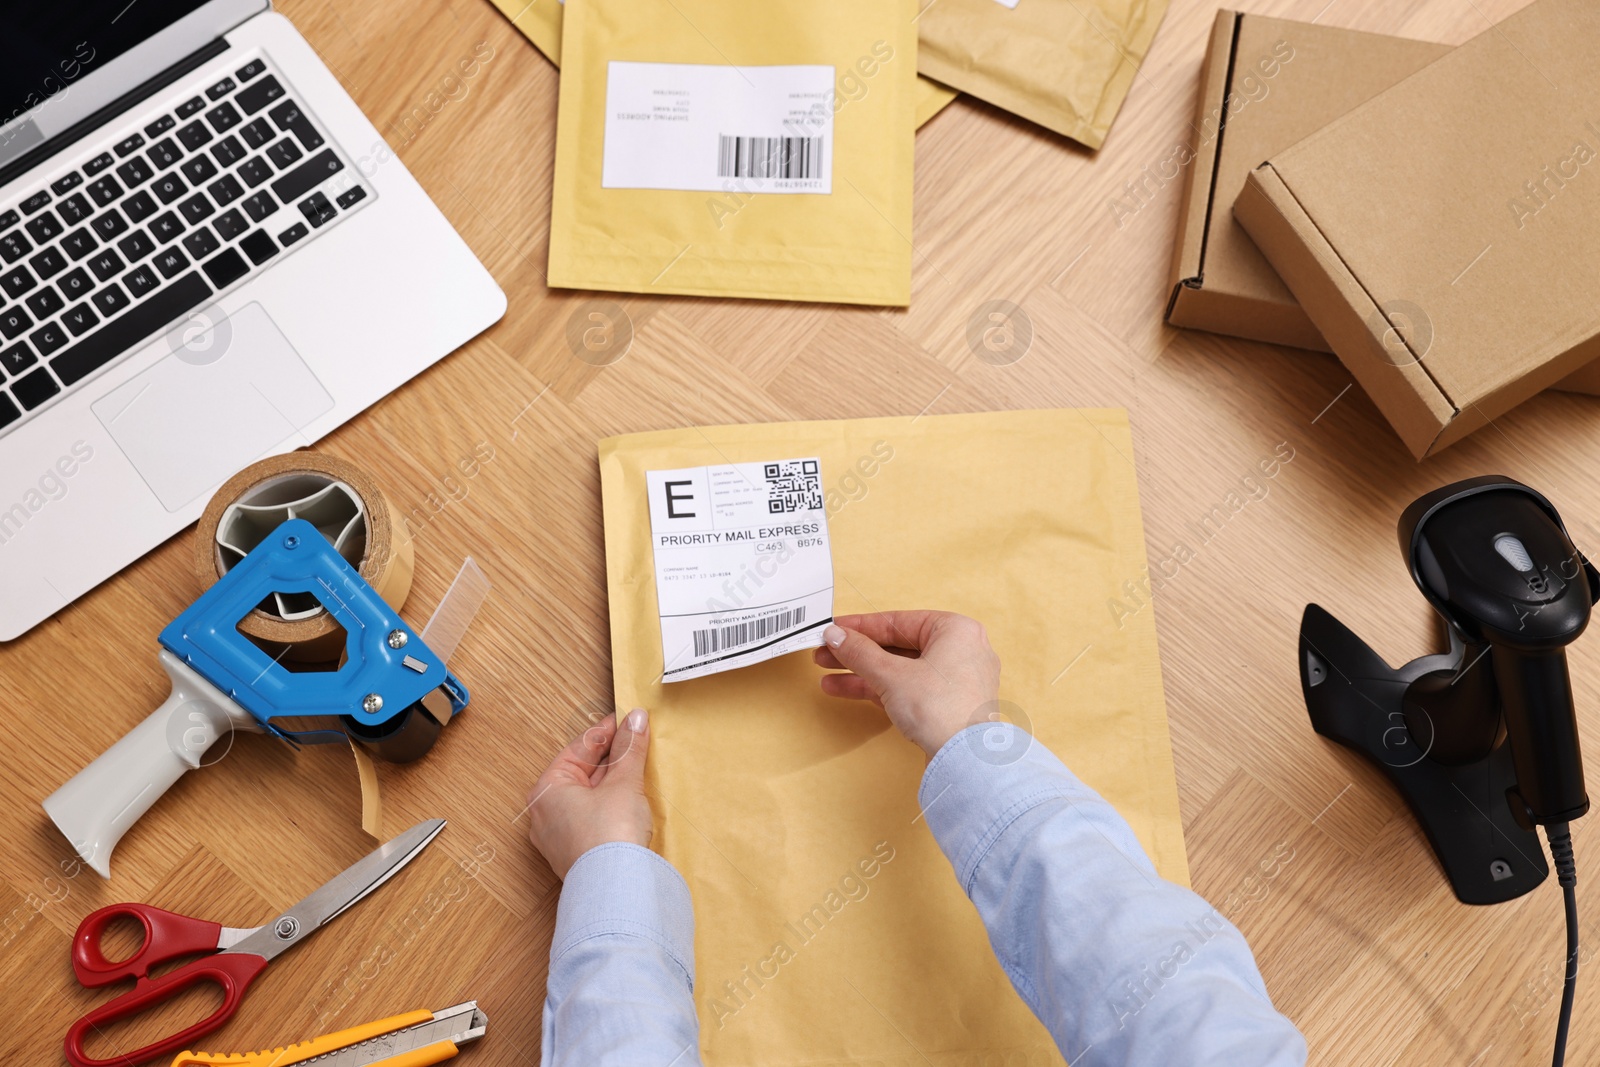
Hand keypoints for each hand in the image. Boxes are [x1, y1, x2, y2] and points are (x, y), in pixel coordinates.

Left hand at [526, 708, 652, 879]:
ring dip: (613, 781)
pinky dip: (611, 805)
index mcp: (547, 790)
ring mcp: (560, 837)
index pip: (580, 748)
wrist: (615, 889)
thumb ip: (629, 749)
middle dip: (612, 757)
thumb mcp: (624, 783)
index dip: (608, 731)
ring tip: (639, 768)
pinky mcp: (577, 854)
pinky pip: (593, 818)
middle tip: (638, 740)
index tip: (629, 720)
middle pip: (583, 772)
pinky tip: (631, 801)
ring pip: (588, 797)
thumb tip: (635, 720)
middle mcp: (546, 813)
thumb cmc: (608, 836)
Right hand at [814, 611, 1000, 756]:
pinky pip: (908, 689)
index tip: (836, 629)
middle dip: (857, 653)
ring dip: (862, 674)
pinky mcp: (946, 707)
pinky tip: (847, 690)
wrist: (964, 761)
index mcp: (956, 630)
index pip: (898, 621)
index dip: (860, 626)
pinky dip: (879, 690)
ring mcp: (955, 681)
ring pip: (900, 671)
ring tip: (828, 677)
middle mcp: (960, 651)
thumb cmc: (942, 710)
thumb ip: (860, 652)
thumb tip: (836, 635)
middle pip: (897, 647)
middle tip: (826, 653)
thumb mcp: (891, 675)